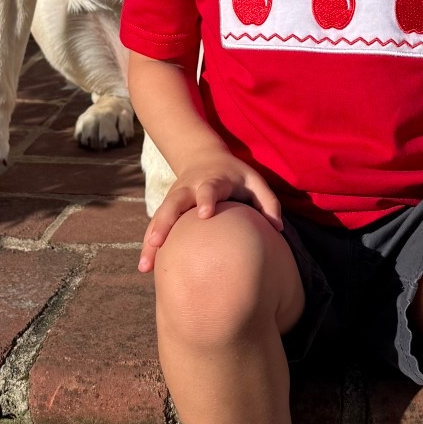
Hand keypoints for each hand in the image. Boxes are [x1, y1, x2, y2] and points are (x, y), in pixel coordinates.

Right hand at [137, 153, 282, 271]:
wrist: (203, 156)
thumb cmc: (235, 175)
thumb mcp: (255, 181)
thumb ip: (268, 202)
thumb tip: (277, 229)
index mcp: (212, 180)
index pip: (208, 188)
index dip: (205, 199)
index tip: (204, 214)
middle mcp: (189, 188)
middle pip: (173, 203)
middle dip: (165, 221)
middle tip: (158, 241)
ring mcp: (175, 197)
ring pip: (159, 217)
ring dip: (152, 238)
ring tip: (145, 265)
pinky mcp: (167, 207)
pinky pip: (155, 226)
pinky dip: (149, 245)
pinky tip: (145, 267)